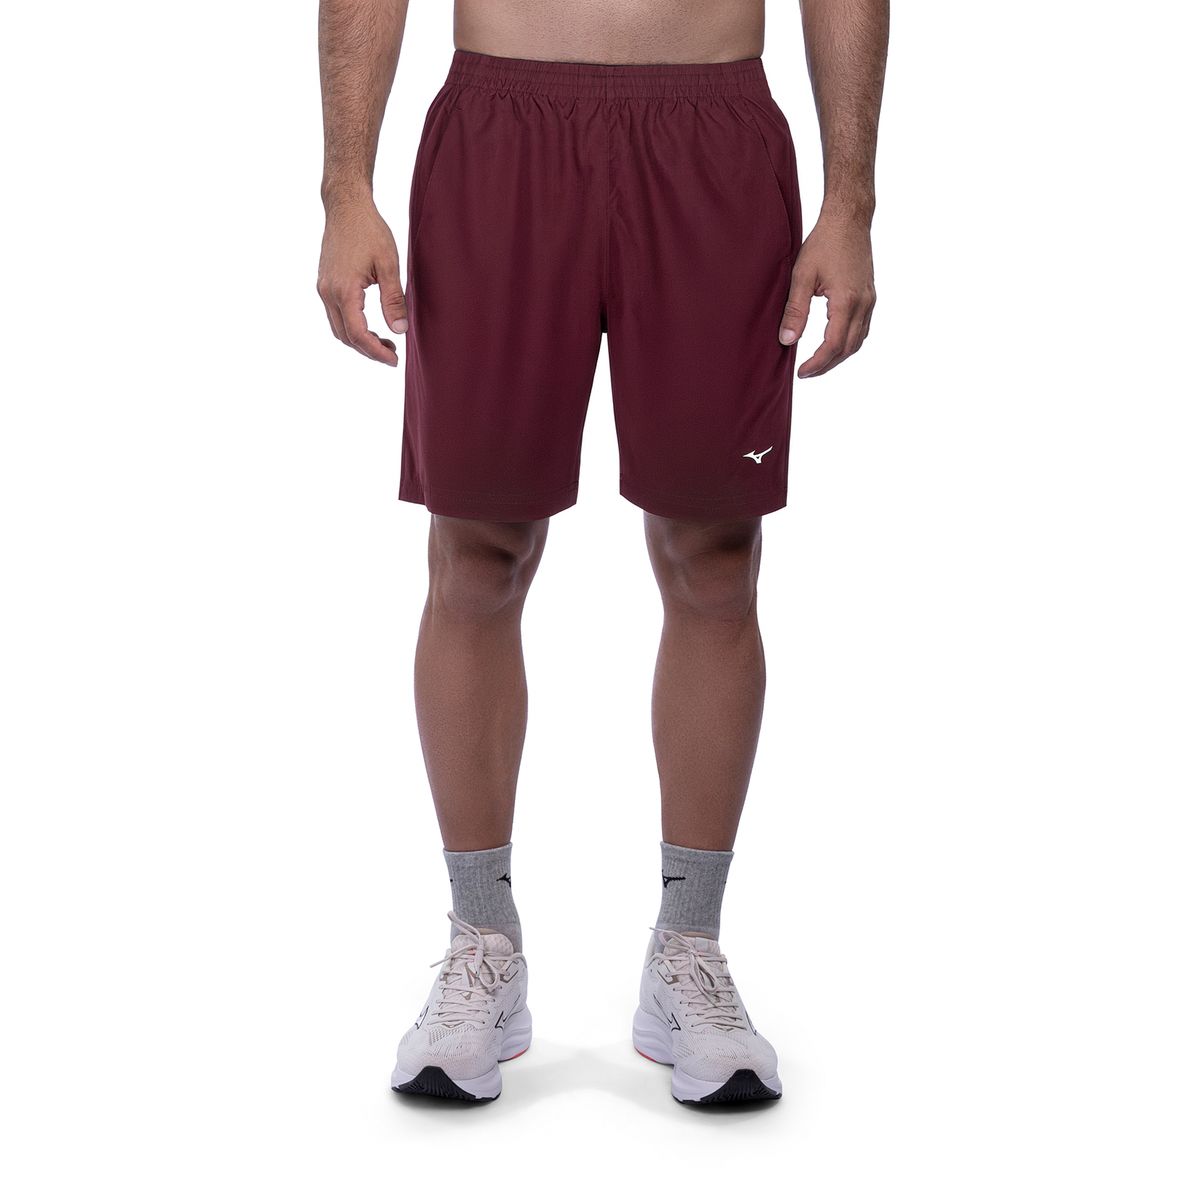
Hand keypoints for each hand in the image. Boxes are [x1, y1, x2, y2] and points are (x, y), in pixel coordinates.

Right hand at [317, 199, 406, 366]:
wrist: (346, 206)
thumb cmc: (369, 230)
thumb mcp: (388, 264)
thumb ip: (394, 300)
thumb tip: (400, 330)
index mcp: (344, 290)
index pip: (359, 335)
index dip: (376, 352)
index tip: (394, 360)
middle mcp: (328, 292)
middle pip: (346, 337)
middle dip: (369, 350)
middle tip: (393, 353)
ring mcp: (323, 288)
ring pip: (339, 328)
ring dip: (360, 340)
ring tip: (385, 341)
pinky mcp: (325, 283)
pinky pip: (336, 315)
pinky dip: (352, 327)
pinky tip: (371, 325)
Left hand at [778, 215, 875, 378]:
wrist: (849, 219)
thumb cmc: (824, 243)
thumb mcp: (802, 276)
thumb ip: (795, 310)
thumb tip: (787, 340)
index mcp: (846, 301)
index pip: (832, 345)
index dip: (817, 363)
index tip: (801, 372)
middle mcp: (863, 304)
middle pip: (848, 348)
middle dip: (827, 364)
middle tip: (807, 372)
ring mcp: (869, 300)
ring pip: (858, 341)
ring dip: (839, 356)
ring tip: (818, 362)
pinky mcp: (870, 295)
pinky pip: (863, 328)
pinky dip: (848, 341)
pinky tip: (834, 343)